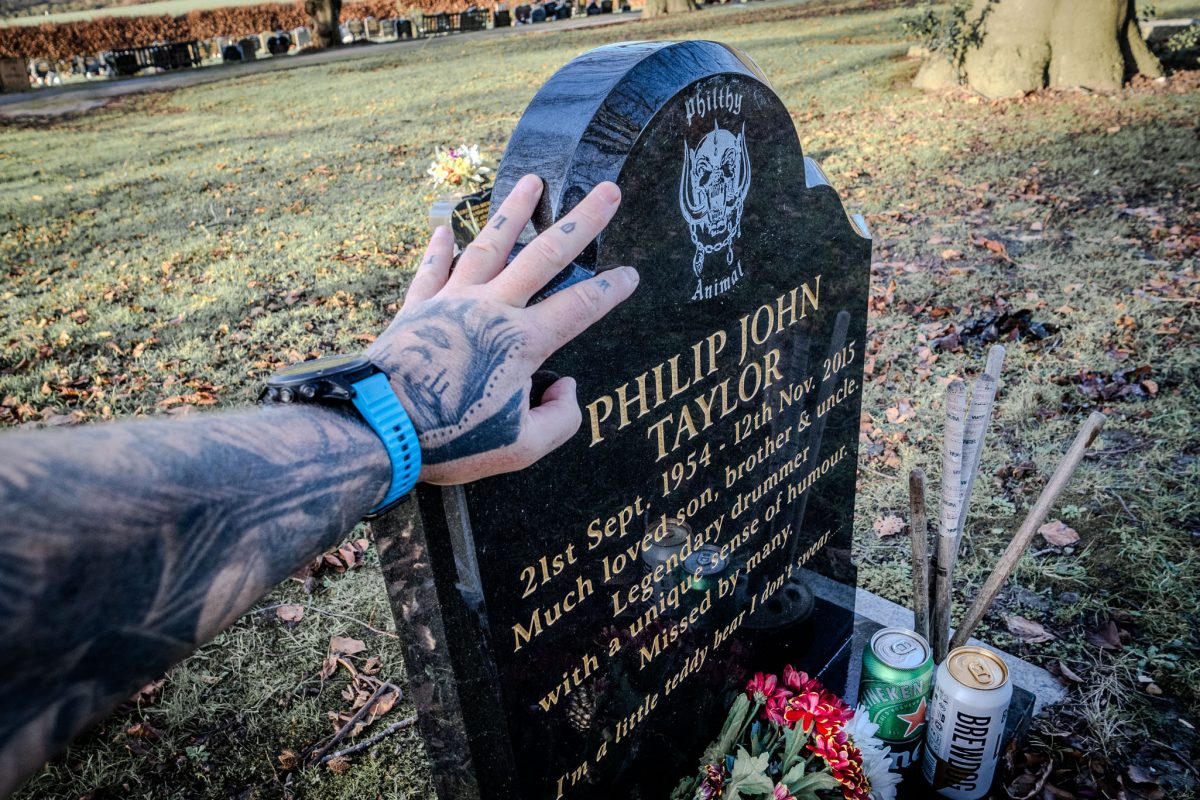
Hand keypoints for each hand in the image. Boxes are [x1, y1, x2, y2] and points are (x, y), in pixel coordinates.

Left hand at [367, 175, 637, 484]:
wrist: (381, 428)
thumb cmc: (452, 440)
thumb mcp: (522, 447)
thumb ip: (560, 418)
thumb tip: (567, 388)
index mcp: (522, 342)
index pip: (579, 307)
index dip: (611, 290)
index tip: (631, 274)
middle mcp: (491, 309)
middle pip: (545, 256)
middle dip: (582, 222)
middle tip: (607, 192)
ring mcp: (451, 302)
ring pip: (490, 246)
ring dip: (514, 211)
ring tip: (532, 182)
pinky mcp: (417, 309)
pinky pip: (432, 270)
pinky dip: (440, 248)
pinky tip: (445, 229)